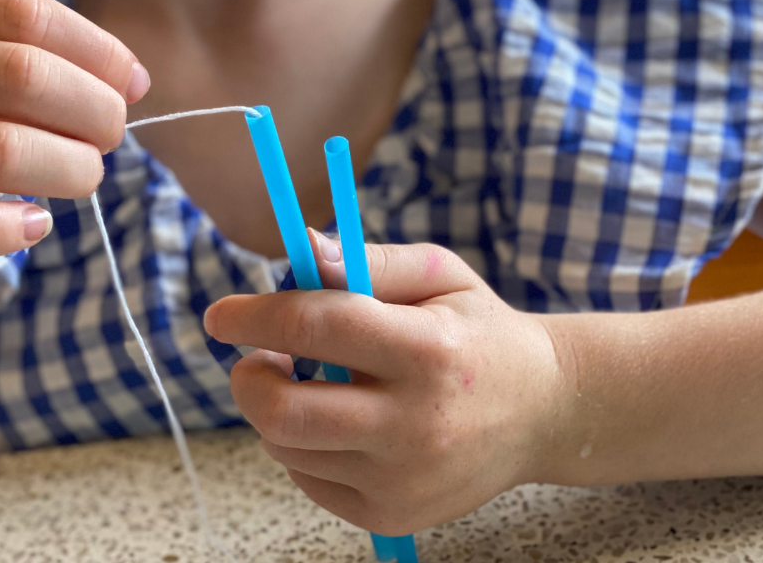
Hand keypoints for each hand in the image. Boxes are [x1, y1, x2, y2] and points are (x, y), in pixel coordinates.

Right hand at [0, 0, 148, 289]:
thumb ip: (23, 55)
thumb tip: (131, 80)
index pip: (27, 15)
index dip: (98, 51)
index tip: (132, 85)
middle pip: (20, 77)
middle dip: (92, 110)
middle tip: (111, 137)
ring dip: (67, 169)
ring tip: (84, 177)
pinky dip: (6, 231)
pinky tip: (31, 225)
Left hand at [204, 231, 562, 535]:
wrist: (542, 412)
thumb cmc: (479, 330)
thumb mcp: (440, 274)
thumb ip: (369, 259)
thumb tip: (301, 247)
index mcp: (427, 349)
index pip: (320, 326)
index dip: (256, 315)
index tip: (220, 314)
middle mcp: (415, 423)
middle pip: (287, 410)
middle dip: (249, 377)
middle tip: (254, 356)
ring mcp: (403, 479)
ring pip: (289, 446)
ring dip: (274, 407)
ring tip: (309, 379)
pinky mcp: (391, 515)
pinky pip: (309, 479)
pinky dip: (301, 444)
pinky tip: (336, 417)